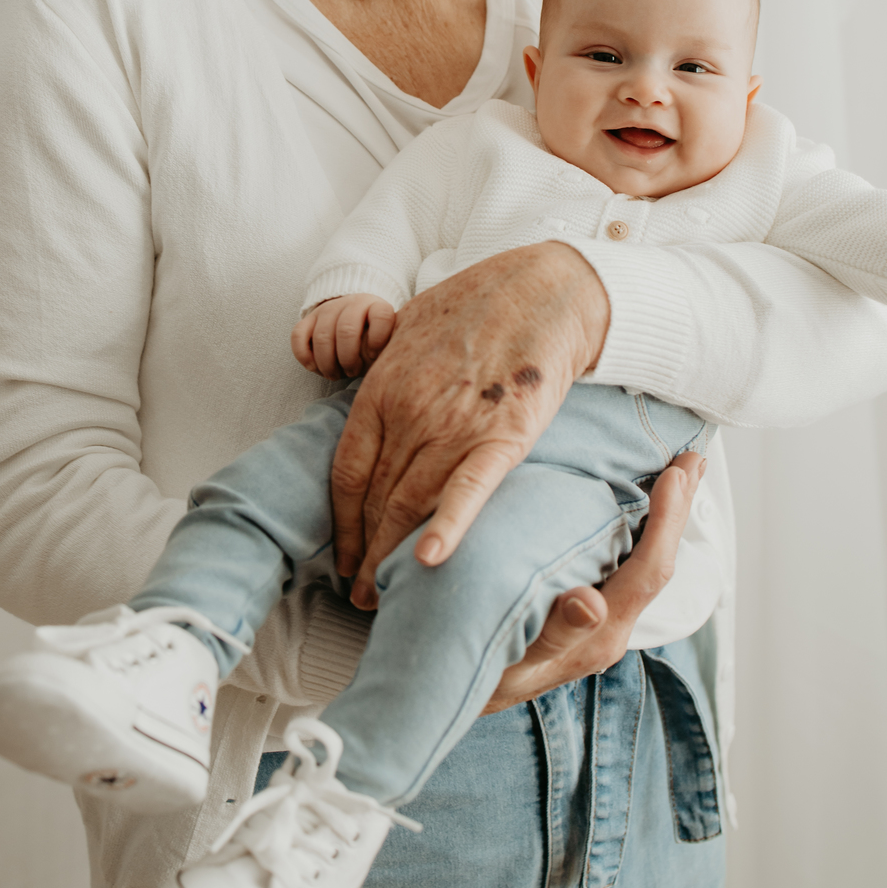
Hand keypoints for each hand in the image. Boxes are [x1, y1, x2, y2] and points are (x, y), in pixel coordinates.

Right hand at [291, 294, 396, 378]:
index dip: (378, 340)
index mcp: (377, 307)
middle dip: (348, 358)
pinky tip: (314, 368)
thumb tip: (374, 361)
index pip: (381, 317)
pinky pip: (298, 335)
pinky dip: (304, 356)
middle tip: (351, 372)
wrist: (353, 322)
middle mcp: (352, 303)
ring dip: (327, 363)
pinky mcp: (308, 318)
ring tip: (335, 375)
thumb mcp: (384, 344)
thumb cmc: (372, 340)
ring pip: (322, 336)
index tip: (375, 356)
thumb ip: (383, 351)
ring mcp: (328, 309)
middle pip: (346, 330)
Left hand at [330, 242, 609, 606]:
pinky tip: (429, 563)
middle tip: (362, 596)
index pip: (347, 474)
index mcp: (381, 389)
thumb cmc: (476, 303)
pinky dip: (448, 526)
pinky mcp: (505, 436)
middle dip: (364, 554)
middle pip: (376, 499)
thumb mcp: (406, 328)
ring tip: (386, 598)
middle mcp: (411, 412)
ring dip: (392, 557)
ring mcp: (456, 425)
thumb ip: (382, 372)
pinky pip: (469, 489)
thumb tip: (364, 405)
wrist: (544, 289)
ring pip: (412, 504)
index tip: (343, 557)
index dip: (342, 525)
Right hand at [482, 452, 705, 711]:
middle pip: (657, 563)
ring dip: (660, 516)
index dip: (668, 520)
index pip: (650, 570)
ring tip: (674, 474)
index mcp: (602, 635)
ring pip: (642, 562)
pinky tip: (630, 508)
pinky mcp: (584, 615)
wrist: (457, 695)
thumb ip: (556, 633)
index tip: (676, 473)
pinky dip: (635, 529)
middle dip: (677, 509)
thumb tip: (592, 603)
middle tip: (692, 459)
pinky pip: (621, 565)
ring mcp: (599, 623)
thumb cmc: (482, 678)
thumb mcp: (514, 659)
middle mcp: (610, 628)